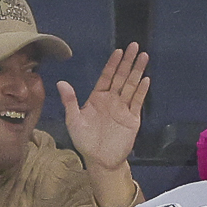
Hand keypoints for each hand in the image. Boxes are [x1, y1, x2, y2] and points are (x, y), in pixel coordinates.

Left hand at [60, 44, 150, 173]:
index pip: (107, 76)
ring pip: (132, 86)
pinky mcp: (132, 119)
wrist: (100, 160)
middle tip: (134, 46)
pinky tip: (145, 80)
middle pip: (122, 77)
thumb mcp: (73, 120)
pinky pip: (137, 102)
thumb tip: (61, 83)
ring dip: (137, 71)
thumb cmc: (85, 141)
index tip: (119, 51)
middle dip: (128, 61)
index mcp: (98, 98)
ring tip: (144, 57)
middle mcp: (112, 100)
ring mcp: (123, 109)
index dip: (113, 64)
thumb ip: (70, 101)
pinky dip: (142, 91)